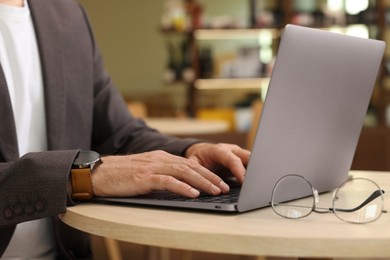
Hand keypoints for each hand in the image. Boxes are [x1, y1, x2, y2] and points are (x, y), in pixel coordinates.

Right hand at [91, 150, 229, 197]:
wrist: (98, 172)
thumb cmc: (121, 175)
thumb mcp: (145, 171)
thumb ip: (162, 174)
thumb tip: (179, 184)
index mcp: (161, 157)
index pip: (189, 164)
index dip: (206, 172)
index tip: (219, 181)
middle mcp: (159, 159)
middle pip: (191, 166)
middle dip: (210, 177)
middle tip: (224, 186)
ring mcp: (152, 166)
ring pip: (184, 172)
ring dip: (202, 182)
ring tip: (215, 190)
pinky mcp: (144, 177)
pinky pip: (168, 181)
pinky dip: (183, 187)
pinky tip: (193, 193)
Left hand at [184, 143, 249, 183]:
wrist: (201, 152)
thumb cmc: (197, 158)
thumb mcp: (193, 164)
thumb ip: (196, 173)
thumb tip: (196, 184)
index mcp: (218, 150)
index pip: (232, 159)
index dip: (239, 170)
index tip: (244, 181)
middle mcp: (231, 150)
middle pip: (247, 157)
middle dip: (252, 169)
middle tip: (255, 184)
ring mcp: (238, 154)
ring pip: (252, 160)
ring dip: (255, 171)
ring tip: (257, 185)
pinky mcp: (242, 159)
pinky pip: (251, 165)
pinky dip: (253, 173)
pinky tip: (255, 183)